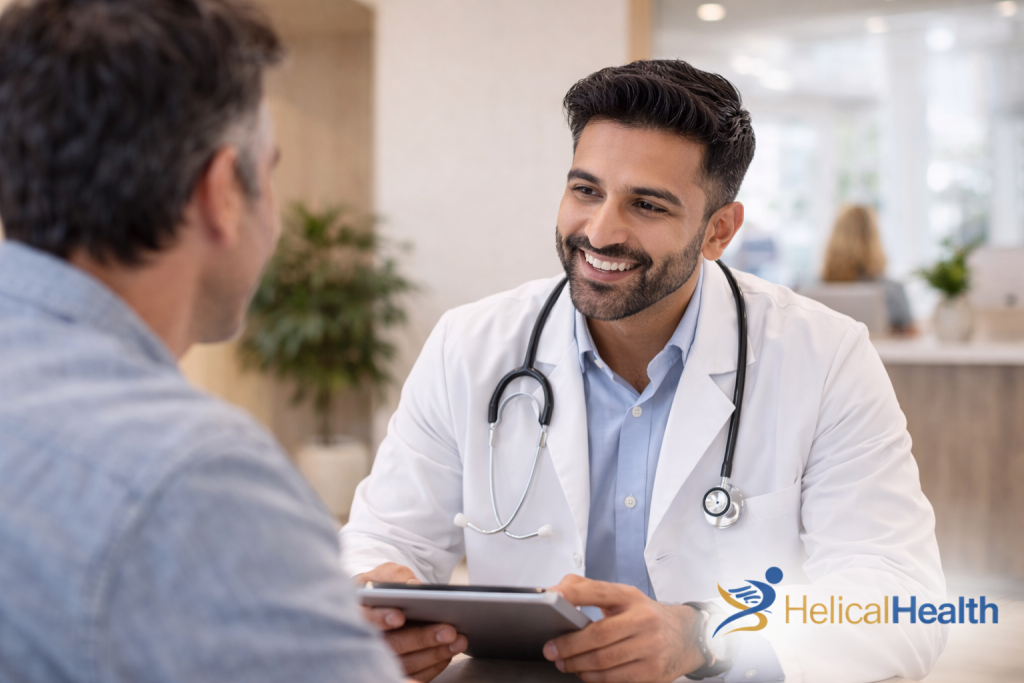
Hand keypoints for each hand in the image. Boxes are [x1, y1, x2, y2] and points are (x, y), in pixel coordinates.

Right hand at [357, 563, 467, 681]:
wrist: (381, 603)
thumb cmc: (381, 587)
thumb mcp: (384, 574)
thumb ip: (395, 576)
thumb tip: (413, 586)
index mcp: (356, 611)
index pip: (361, 619)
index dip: (379, 619)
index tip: (399, 617)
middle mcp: (363, 639)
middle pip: (389, 645)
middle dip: (420, 638)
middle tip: (448, 631)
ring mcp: (378, 659)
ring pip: (404, 664)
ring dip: (434, 654)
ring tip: (457, 641)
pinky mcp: (393, 671)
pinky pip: (413, 675)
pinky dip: (433, 666)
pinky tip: (449, 652)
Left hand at [542, 575, 704, 682]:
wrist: (685, 636)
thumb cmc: (644, 615)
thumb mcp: (622, 596)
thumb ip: (588, 590)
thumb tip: (557, 591)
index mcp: (631, 597)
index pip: (598, 591)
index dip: (573, 595)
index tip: (551, 599)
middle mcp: (643, 619)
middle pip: (598, 635)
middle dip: (568, 645)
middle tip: (551, 650)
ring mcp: (650, 646)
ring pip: (604, 661)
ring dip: (577, 665)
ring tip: (564, 663)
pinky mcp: (652, 671)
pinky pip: (615, 679)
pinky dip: (593, 678)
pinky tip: (584, 673)